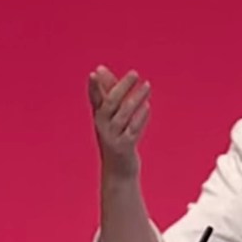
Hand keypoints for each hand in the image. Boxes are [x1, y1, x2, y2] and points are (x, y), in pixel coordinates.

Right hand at [88, 65, 150, 180]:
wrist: (117, 172)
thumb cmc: (115, 139)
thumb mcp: (109, 117)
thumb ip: (106, 93)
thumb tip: (100, 69)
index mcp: (99, 118)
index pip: (95, 100)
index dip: (94, 88)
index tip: (94, 73)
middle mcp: (103, 127)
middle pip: (110, 105)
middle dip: (121, 88)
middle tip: (135, 73)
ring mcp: (113, 138)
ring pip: (123, 115)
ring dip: (136, 99)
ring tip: (147, 85)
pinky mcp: (124, 148)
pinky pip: (132, 130)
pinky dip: (140, 117)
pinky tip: (147, 106)